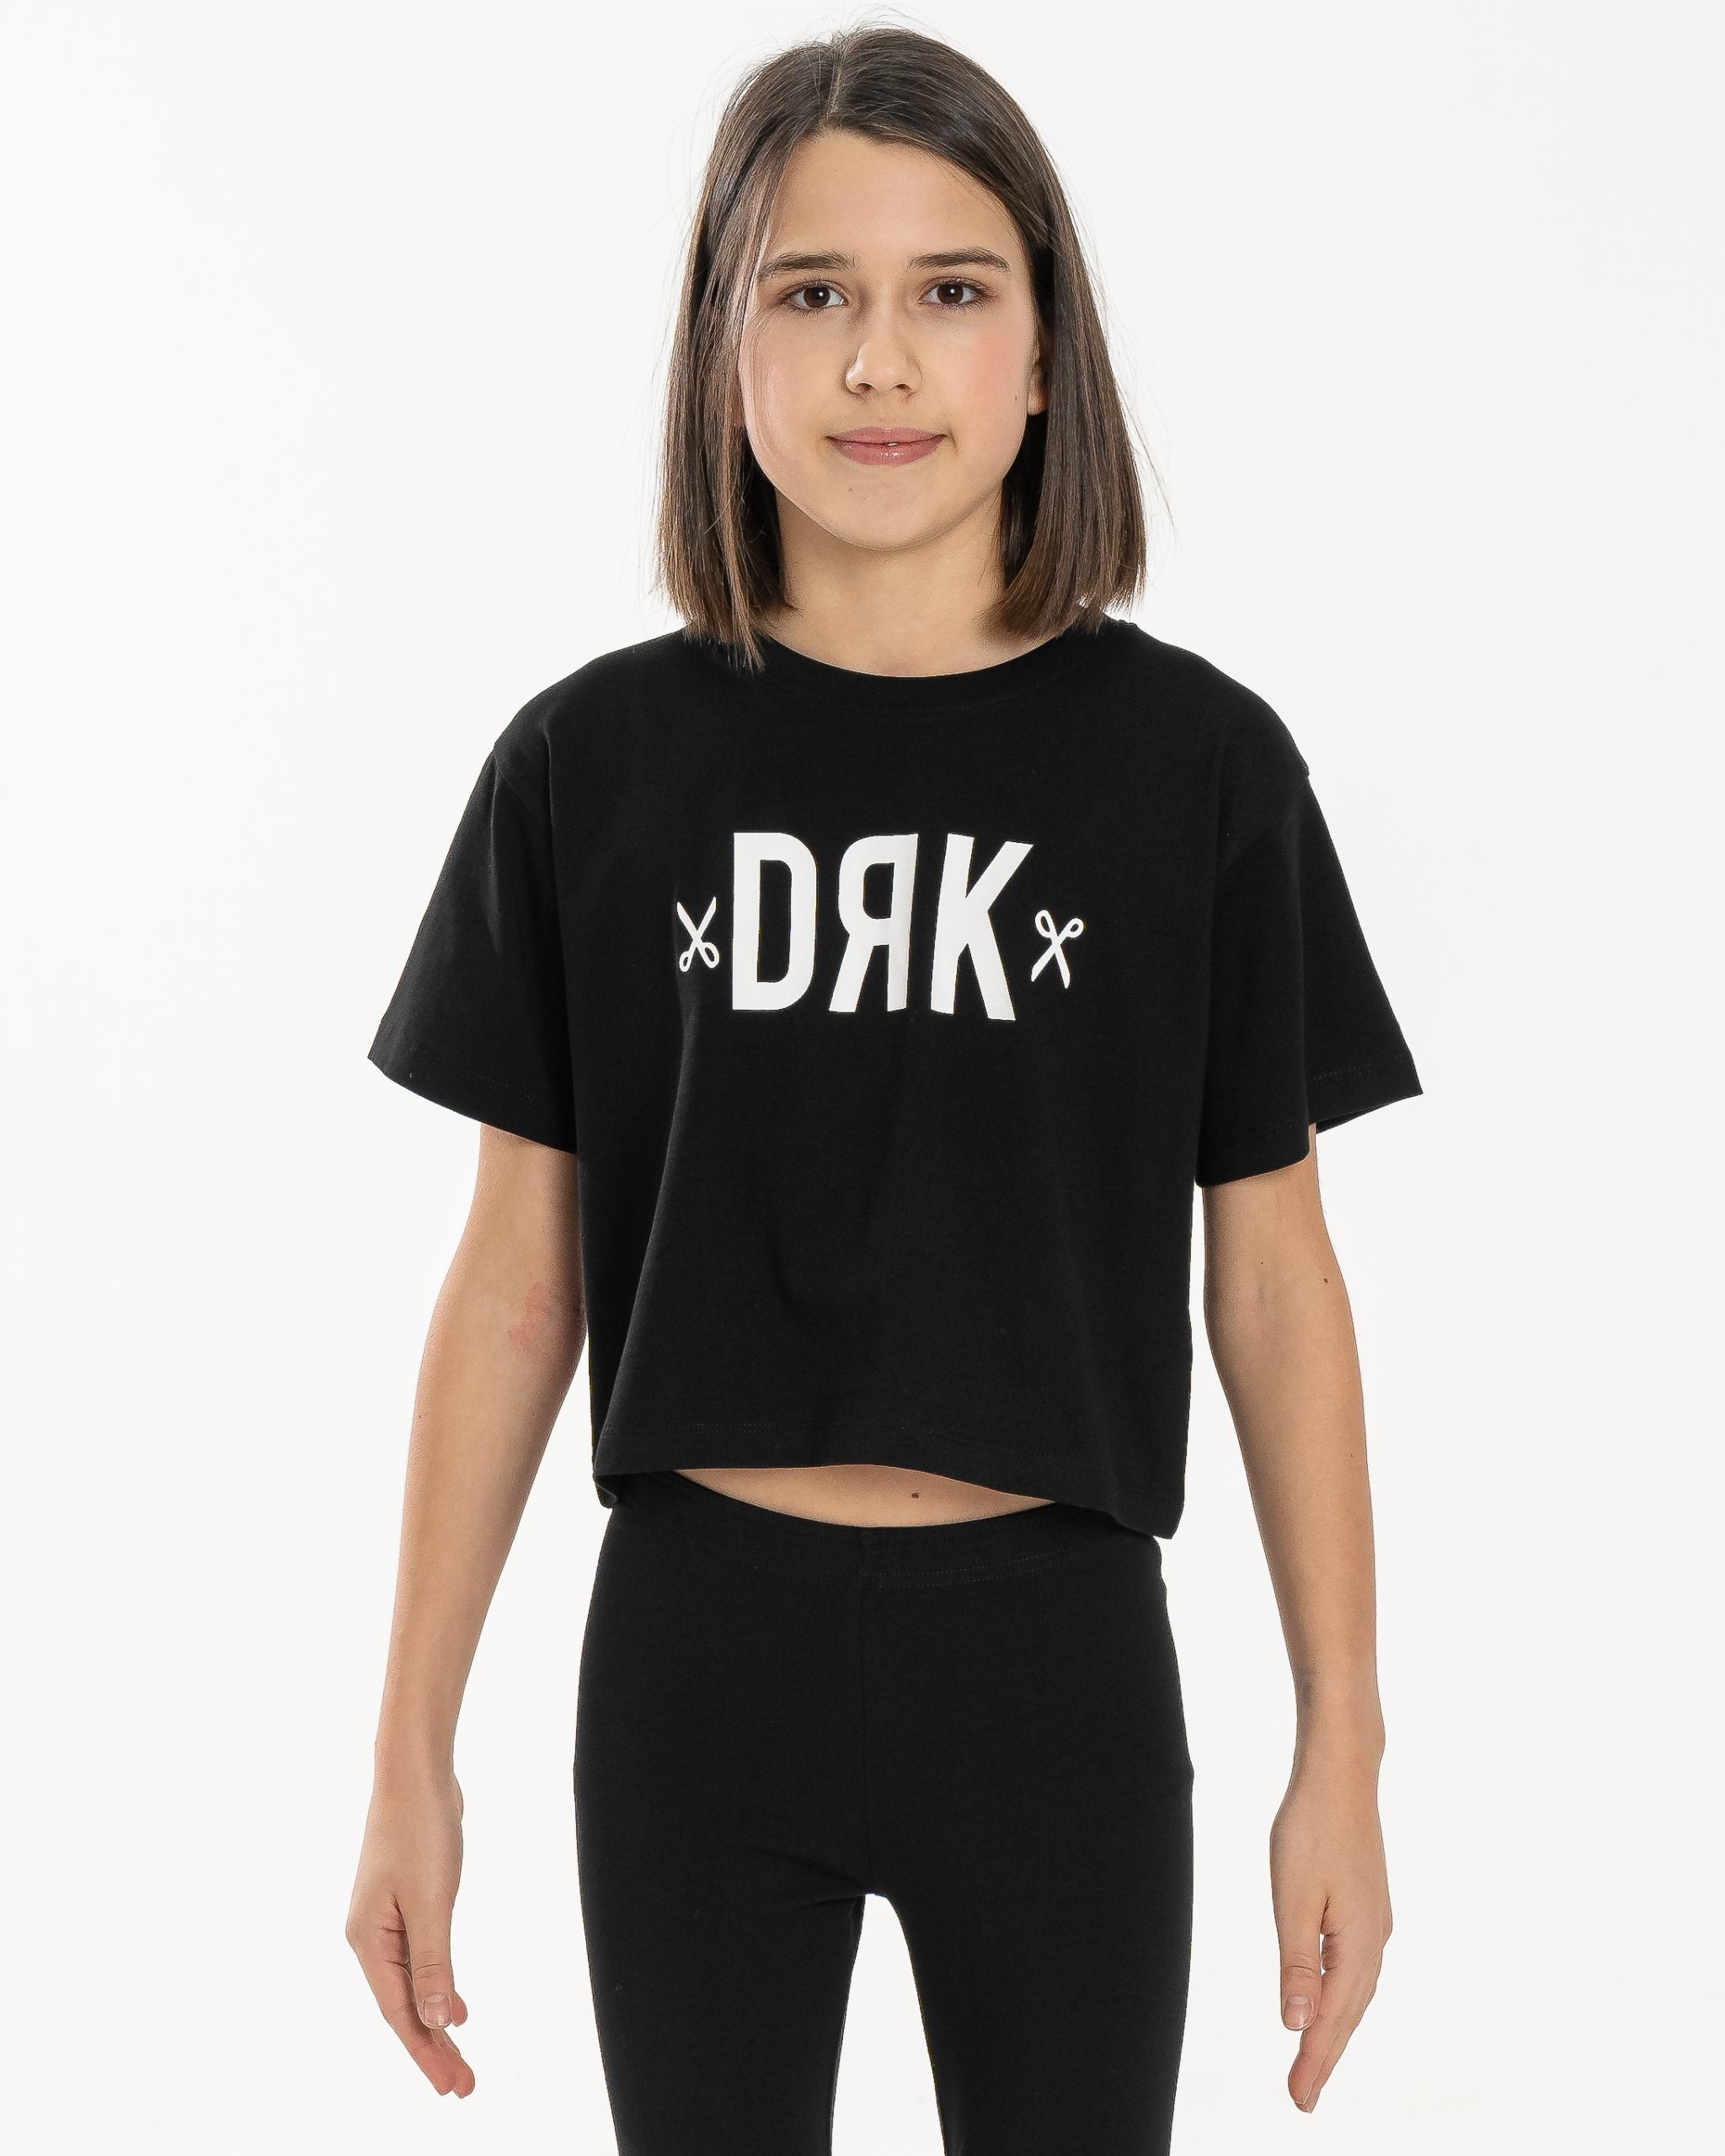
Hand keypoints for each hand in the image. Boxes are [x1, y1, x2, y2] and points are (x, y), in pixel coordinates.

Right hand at [345, 1763, 475, 2097]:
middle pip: (404, 2005)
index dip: (426, 2052)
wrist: (414, 1773)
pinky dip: (437, 1986)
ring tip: (460, 2058)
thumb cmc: (419, 1830)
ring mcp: (386, 1920)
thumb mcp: (431, 1901)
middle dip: (433, 2047)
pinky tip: (455, 2006)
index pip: (399, 2013)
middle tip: (464, 2086)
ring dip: (436, 2020)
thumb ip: (434, 1963)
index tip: (451, 2087)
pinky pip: (419, 1960)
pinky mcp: (404, 1904)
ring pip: (412, 1985)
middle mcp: (370, 1937)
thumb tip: (437, 2020)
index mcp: (368, 1941)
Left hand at [1269, 1754, 1391, 2112]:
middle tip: (1301, 2095)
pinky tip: (1328, 1997)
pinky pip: (1354, 1965)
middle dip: (1324, 2054)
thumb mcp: (1292, 1897)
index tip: (1299, 2100)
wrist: (1341, 1773)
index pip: (1332, 2018)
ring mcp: (1375, 1920)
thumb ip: (1295, 1963)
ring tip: (1312, 2059)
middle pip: (1348, 2011)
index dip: (1315, 2061)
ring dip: (1333, 2025)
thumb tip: (1296, 2023)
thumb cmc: (1312, 1828)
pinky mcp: (1367, 1904)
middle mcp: (1375, 1938)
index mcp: (1358, 1943)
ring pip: (1354, 1989)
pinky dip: (1340, 1992)